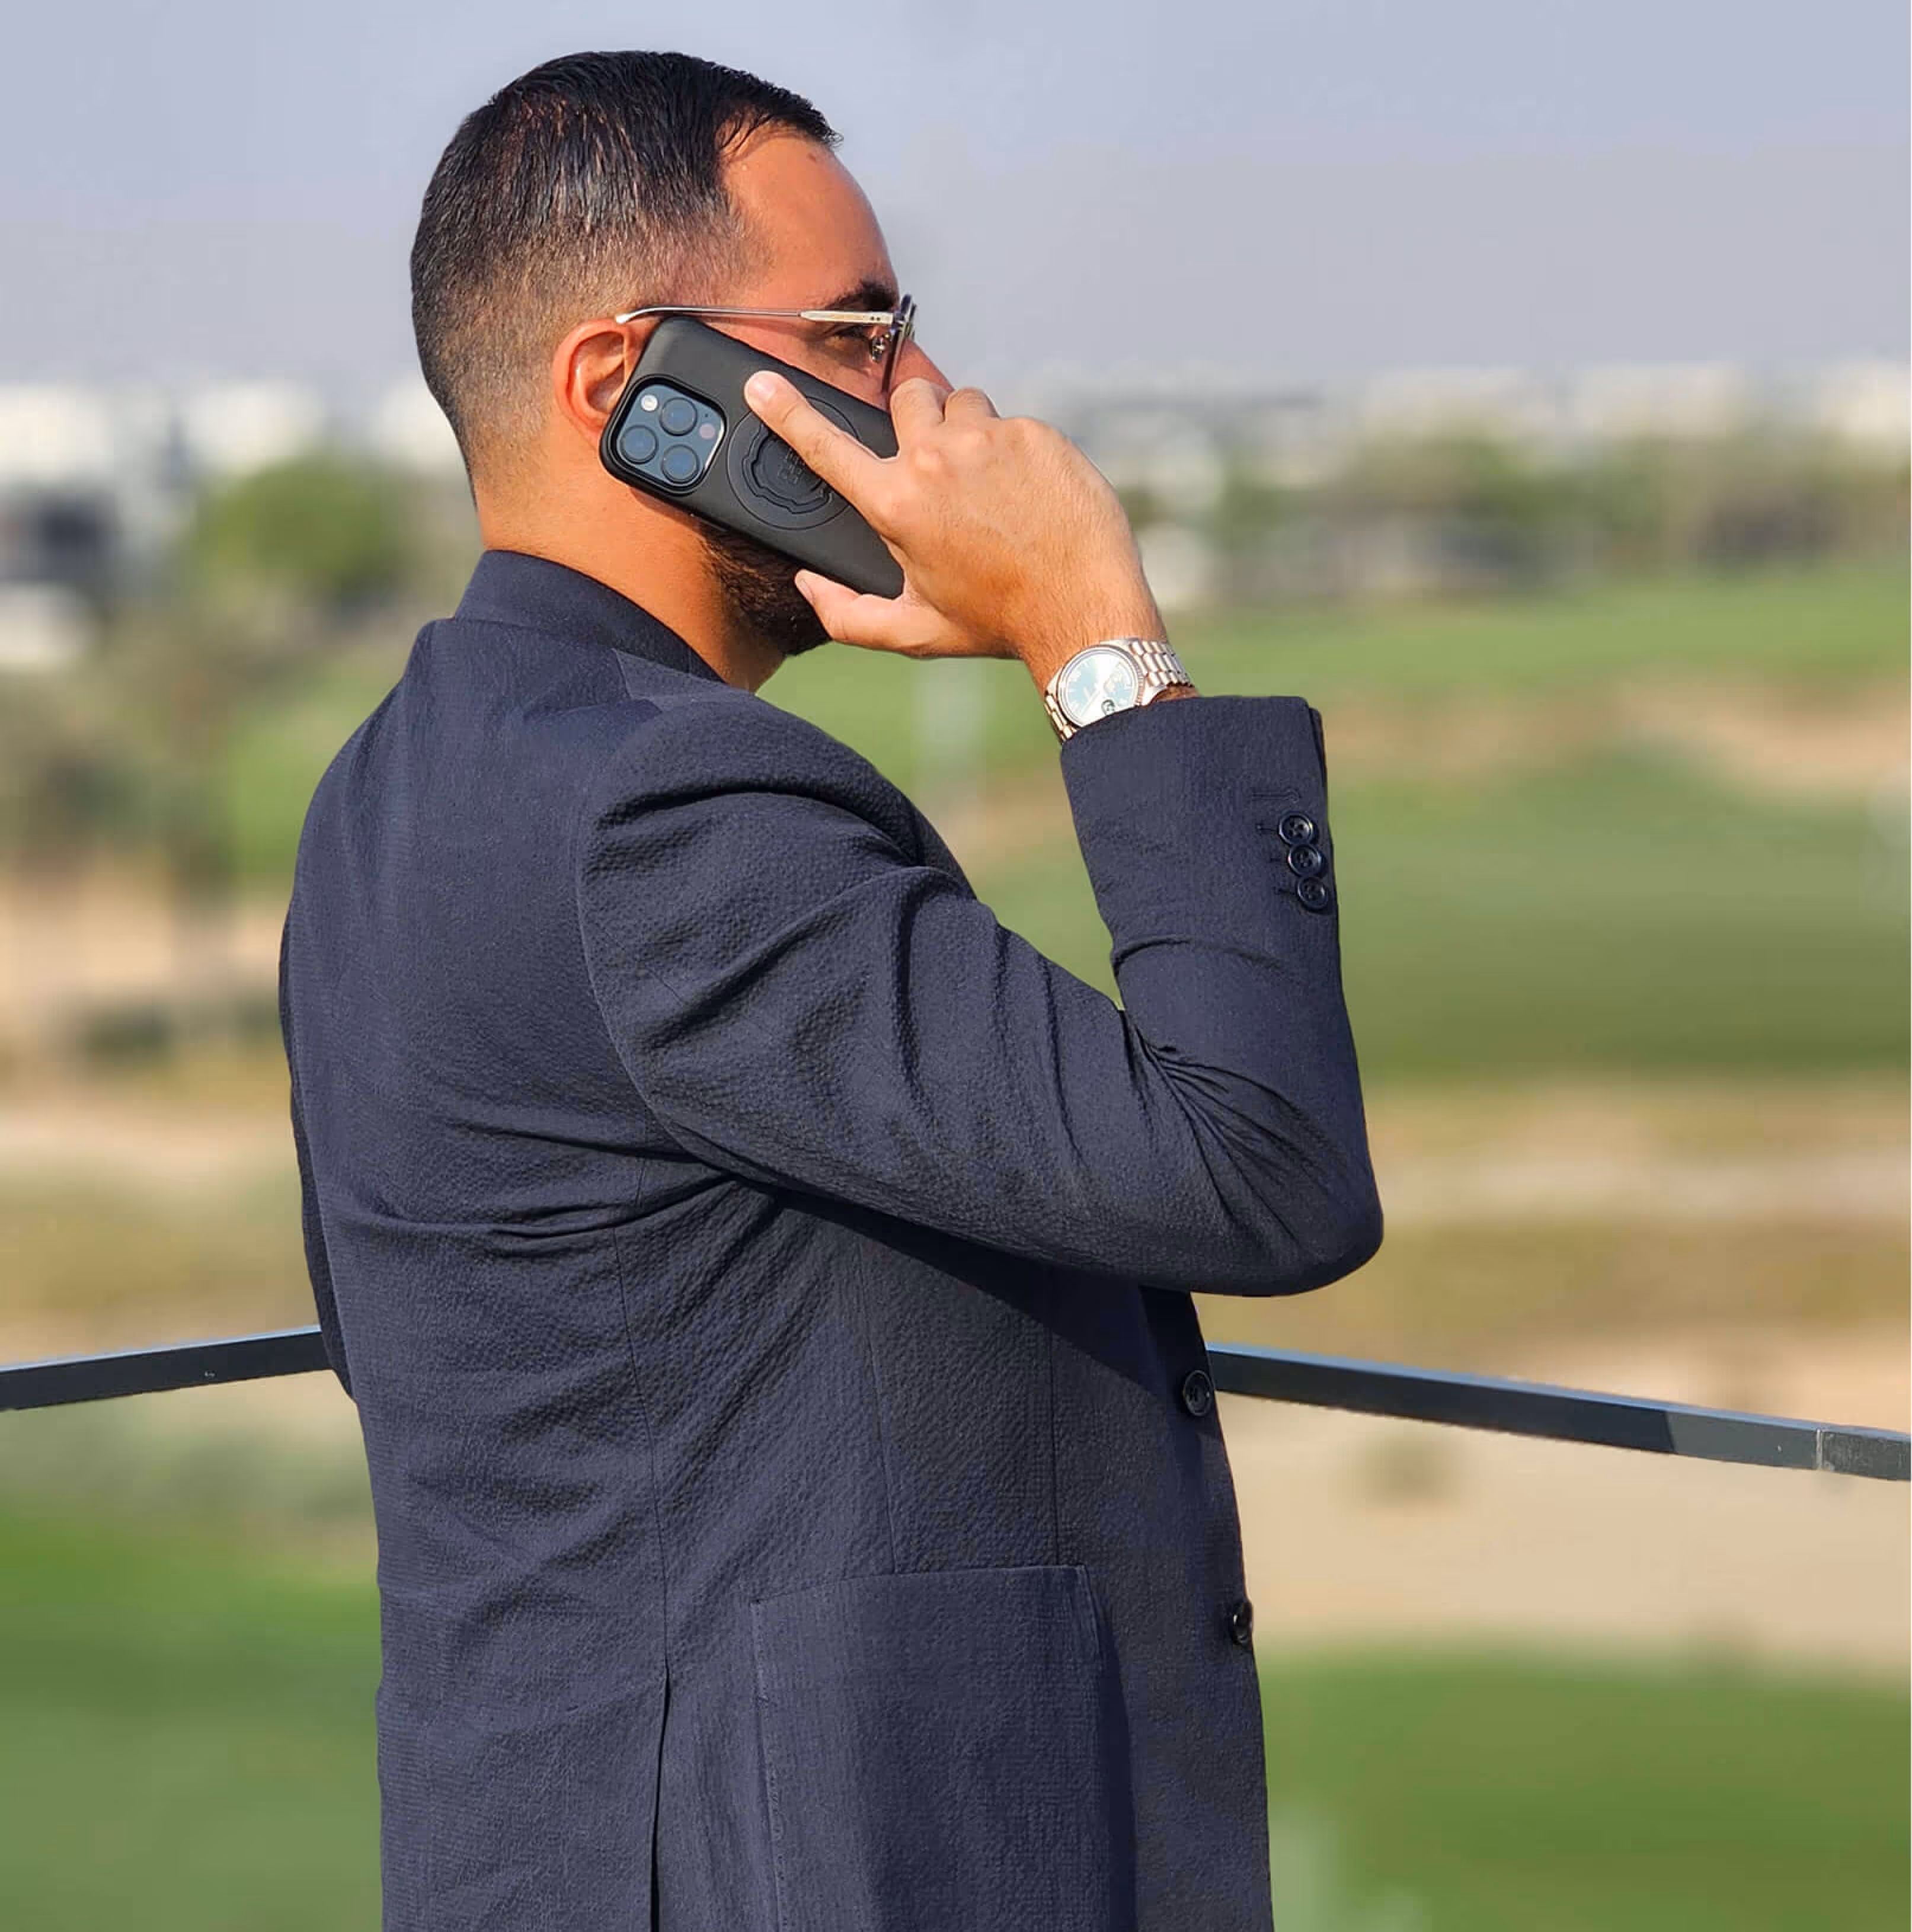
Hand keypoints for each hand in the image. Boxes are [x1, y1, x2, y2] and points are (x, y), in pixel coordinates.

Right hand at [741, 372, 1164, 687]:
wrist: (1082, 609)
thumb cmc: (998, 622)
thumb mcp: (915, 633)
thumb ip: (846, 615)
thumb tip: (808, 585)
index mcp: (896, 505)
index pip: (827, 447)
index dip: (788, 413)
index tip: (763, 386)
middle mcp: (935, 460)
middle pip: (906, 398)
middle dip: (915, 421)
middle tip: (938, 464)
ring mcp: (988, 438)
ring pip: (962, 404)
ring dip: (966, 432)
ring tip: (988, 485)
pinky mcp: (1034, 432)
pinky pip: (1011, 422)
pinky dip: (1013, 450)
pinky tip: (1028, 494)